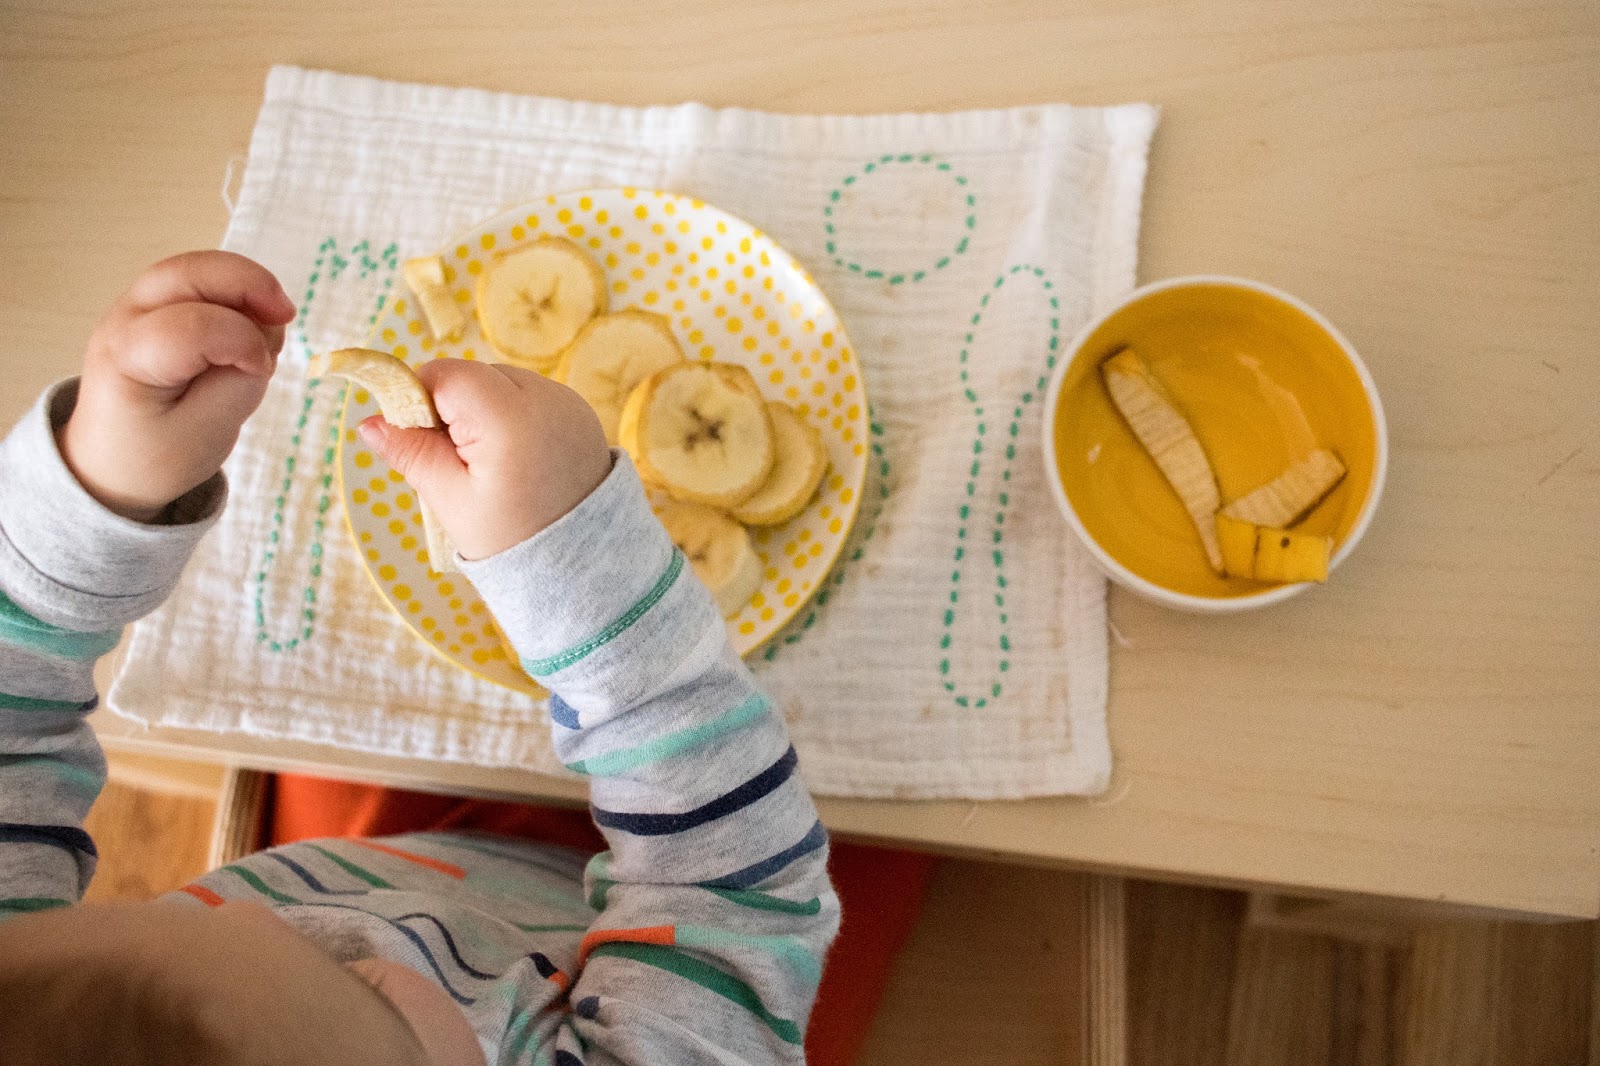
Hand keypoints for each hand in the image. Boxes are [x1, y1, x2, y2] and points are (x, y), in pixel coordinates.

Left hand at [59, 252, 295, 521]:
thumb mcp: (206, 436)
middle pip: (191, 272)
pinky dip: (236, 293)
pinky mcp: (155, 306)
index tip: (264, 372)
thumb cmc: (156, 456)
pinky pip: (201, 280)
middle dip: (248, 284)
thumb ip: (239, 384)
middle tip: (286, 315)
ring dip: (244, 286)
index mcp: (128, 357)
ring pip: (198, 268)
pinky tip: (253, 325)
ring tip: (271, 325)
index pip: (193, 326)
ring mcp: (136, 305)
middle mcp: (125, 318)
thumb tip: (261, 339)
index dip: (242, 340)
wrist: (111, 463)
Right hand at [357, 359, 610, 561]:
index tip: (421, 440)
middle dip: (453, 410)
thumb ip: (410, 452)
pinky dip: (512, 418)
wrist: (584, 564)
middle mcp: (544, 396)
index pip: (446, 375)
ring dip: (483, 413)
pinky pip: (529, 397)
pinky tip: (516, 459)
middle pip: (473, 376)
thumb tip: (368, 422)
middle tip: (458, 464)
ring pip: (500, 384)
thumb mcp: (451, 500)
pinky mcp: (578, 411)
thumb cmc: (512, 539)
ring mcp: (566, 401)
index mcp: (510, 416)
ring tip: (491, 466)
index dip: (421, 400)